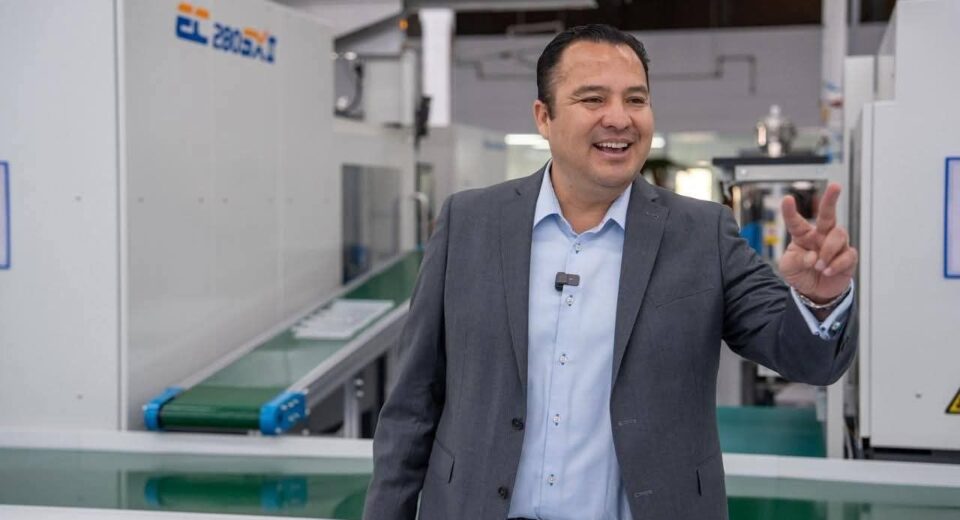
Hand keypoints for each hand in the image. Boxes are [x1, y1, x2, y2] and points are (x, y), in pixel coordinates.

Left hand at [779, 183, 857, 303]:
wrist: (814, 292)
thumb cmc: (800, 273)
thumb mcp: (788, 267)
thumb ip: (796, 260)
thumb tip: (813, 256)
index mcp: (803, 235)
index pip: (796, 221)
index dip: (790, 211)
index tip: (787, 199)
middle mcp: (821, 235)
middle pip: (828, 214)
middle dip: (831, 199)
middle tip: (835, 186)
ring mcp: (836, 245)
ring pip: (839, 235)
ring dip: (828, 251)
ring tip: (819, 266)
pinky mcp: (848, 257)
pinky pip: (847, 255)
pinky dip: (836, 264)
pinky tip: (828, 271)